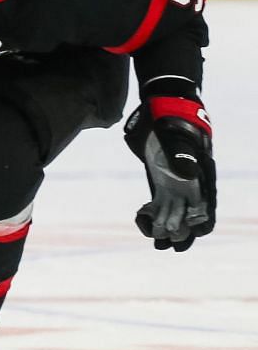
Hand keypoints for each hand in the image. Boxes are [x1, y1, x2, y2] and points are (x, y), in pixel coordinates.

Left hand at [124, 98, 215, 250]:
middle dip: (179, 231)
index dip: (201, 222)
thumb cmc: (174, 121)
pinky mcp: (160, 181)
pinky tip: (142, 216)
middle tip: (164, 241)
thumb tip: (187, 172)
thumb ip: (182, 154)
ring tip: (154, 238)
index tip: (190, 231)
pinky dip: (152, 214)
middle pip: (189, 216)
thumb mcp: (177, 136)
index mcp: (201, 176)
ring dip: (165, 227)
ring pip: (174, 213)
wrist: (163, 108)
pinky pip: (159, 204)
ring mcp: (175, 184)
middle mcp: (191, 184)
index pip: (207, 206)